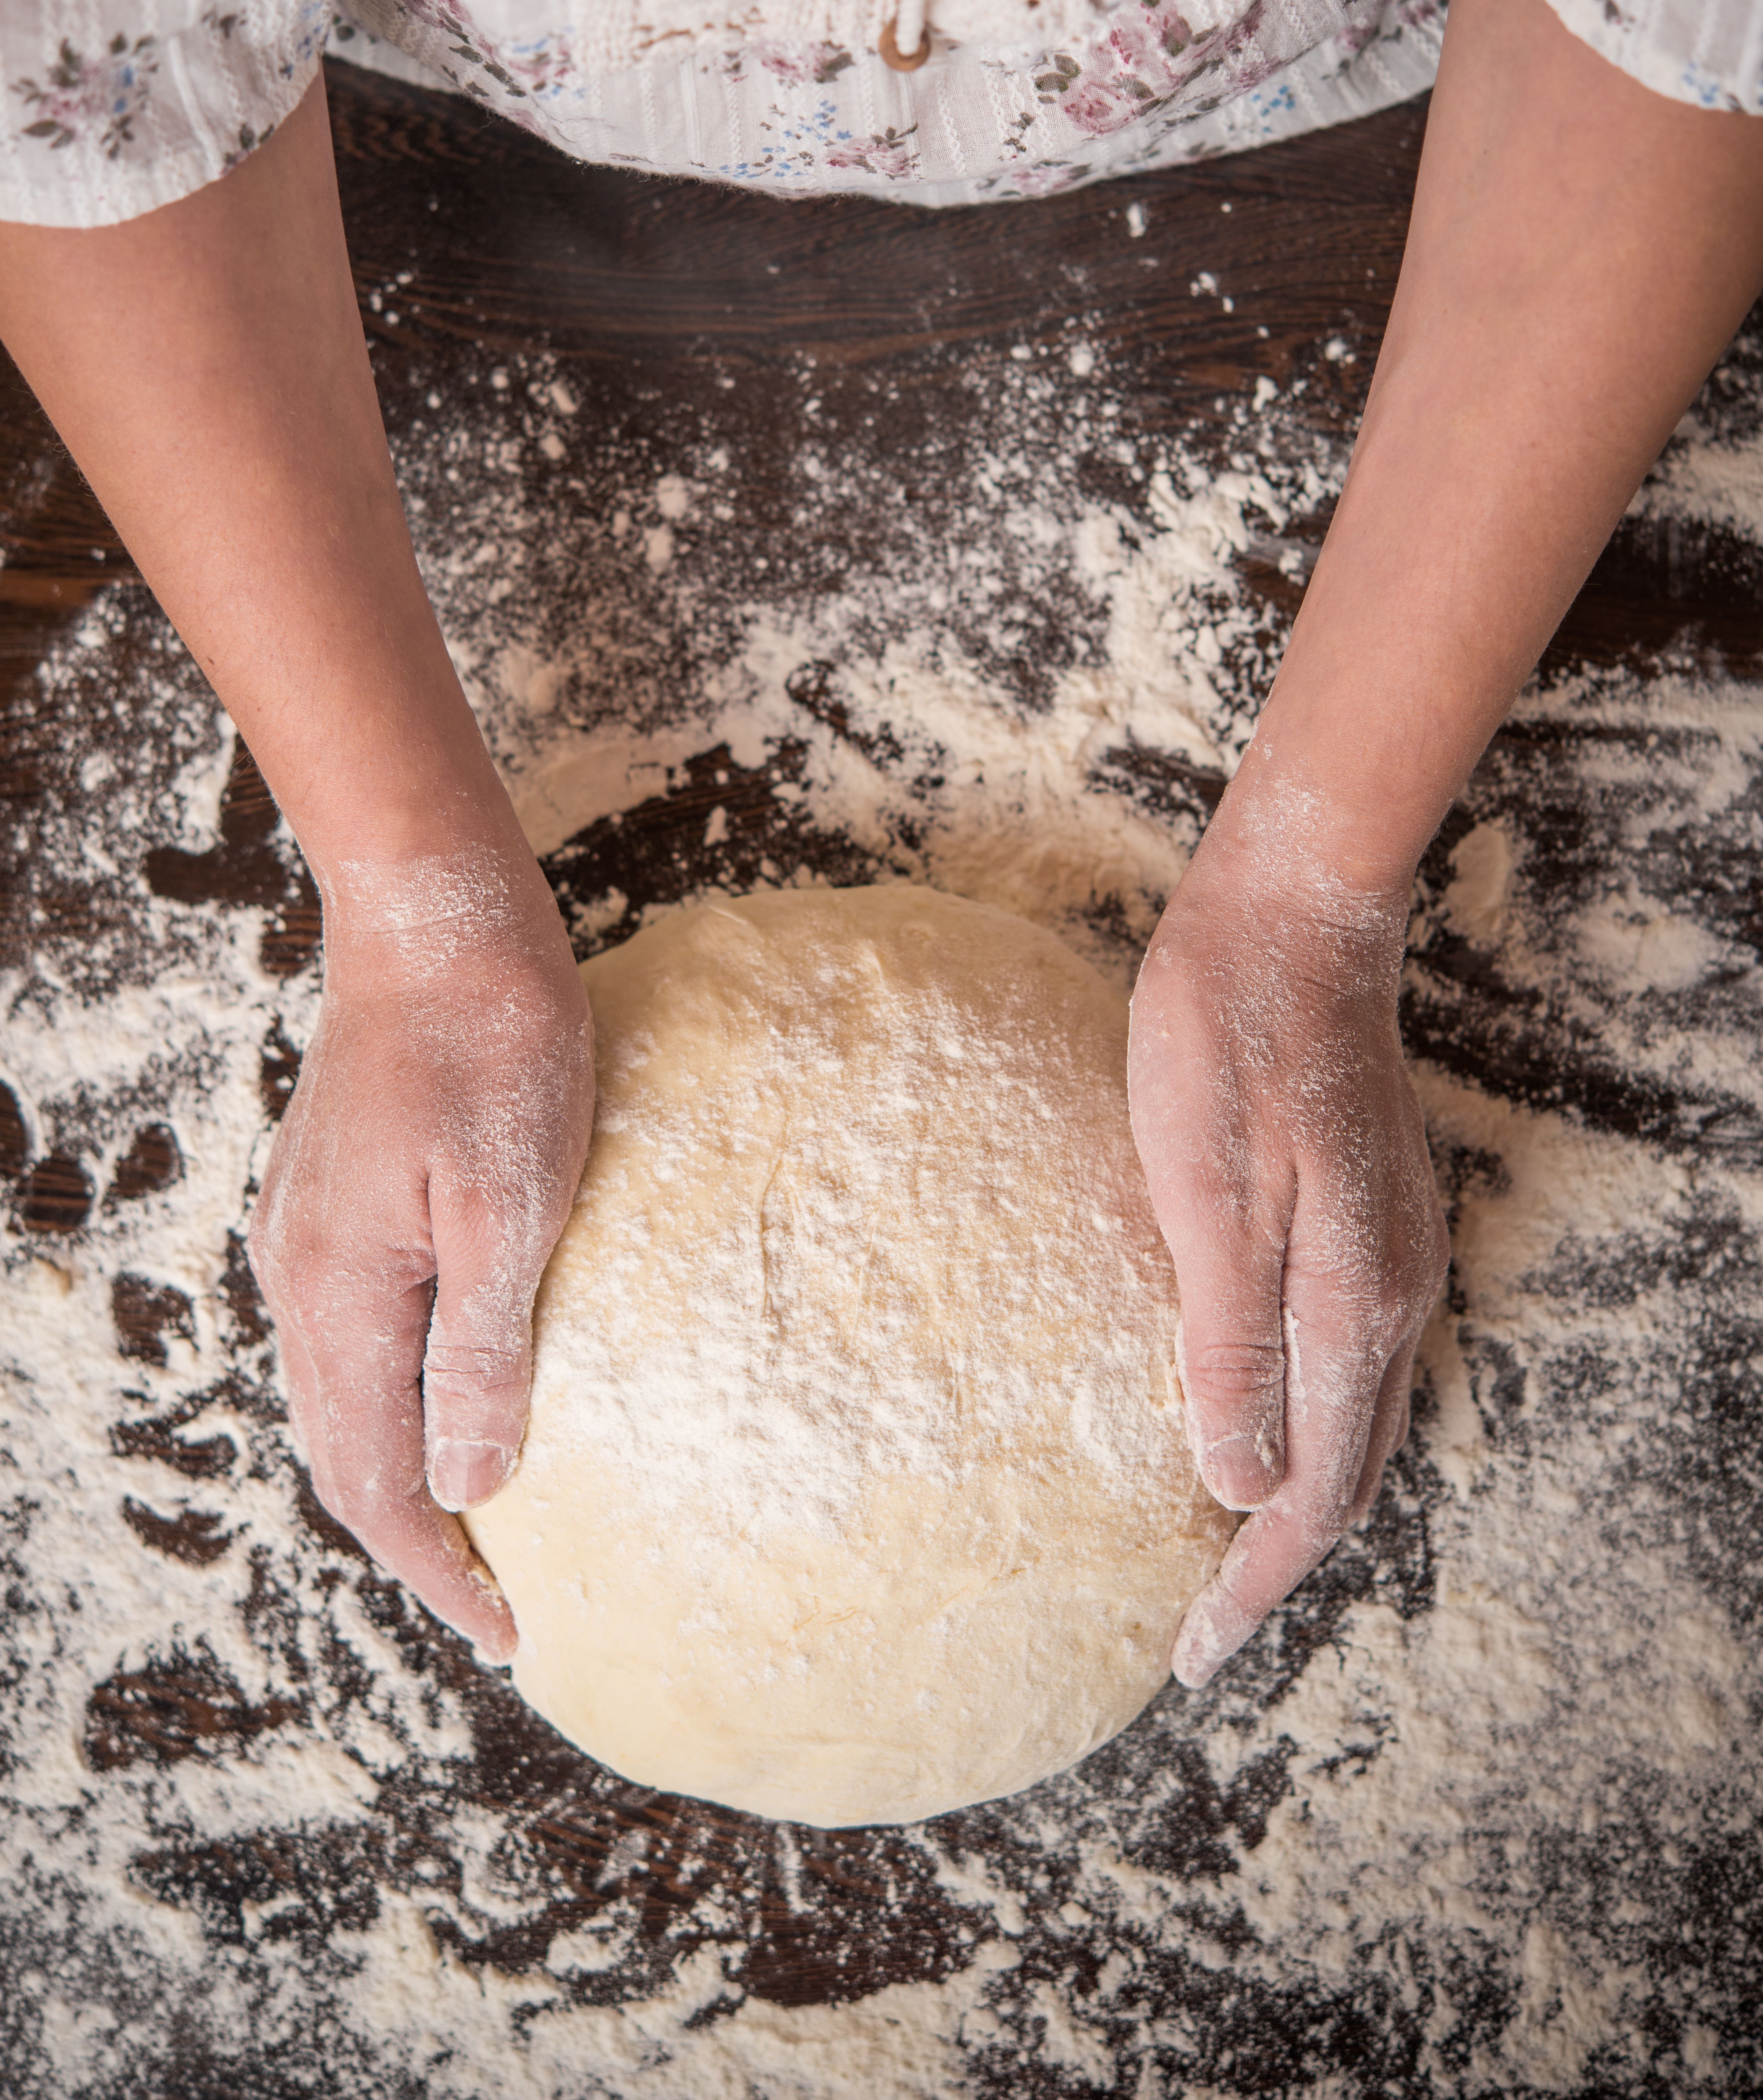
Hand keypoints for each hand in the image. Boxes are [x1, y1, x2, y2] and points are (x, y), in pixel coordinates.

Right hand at [248, 850, 593, 1658]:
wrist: (437, 916)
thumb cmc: (494, 1042)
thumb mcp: (515, 1201)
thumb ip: (487, 1346)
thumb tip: (474, 1480)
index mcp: (345, 1292)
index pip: (379, 1480)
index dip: (441, 1570)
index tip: (507, 1634)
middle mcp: (303, 1277)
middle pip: (344, 1453)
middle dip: (415, 1540)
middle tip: (495, 1602)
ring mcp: (305, 1235)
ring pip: (339, 1399)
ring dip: (396, 1470)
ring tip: (473, 1521)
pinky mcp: (327, 1199)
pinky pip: (346, 1336)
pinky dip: (387, 1396)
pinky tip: (439, 1397)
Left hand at [1129, 802, 1447, 1688]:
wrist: (1288, 921)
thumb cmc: (1228, 1043)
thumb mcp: (1206, 1194)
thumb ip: (1230, 1343)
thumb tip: (1238, 1484)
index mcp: (1349, 1302)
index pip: (1312, 1493)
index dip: (1251, 1585)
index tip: (1189, 1658)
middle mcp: (1389, 1292)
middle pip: (1347, 1470)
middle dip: (1274, 1560)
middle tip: (1198, 1631)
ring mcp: (1386, 1251)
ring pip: (1351, 1417)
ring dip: (1292, 1491)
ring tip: (1219, 1547)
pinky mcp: (1362, 1215)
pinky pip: (1342, 1354)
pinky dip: (1301, 1418)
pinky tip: (1248, 1417)